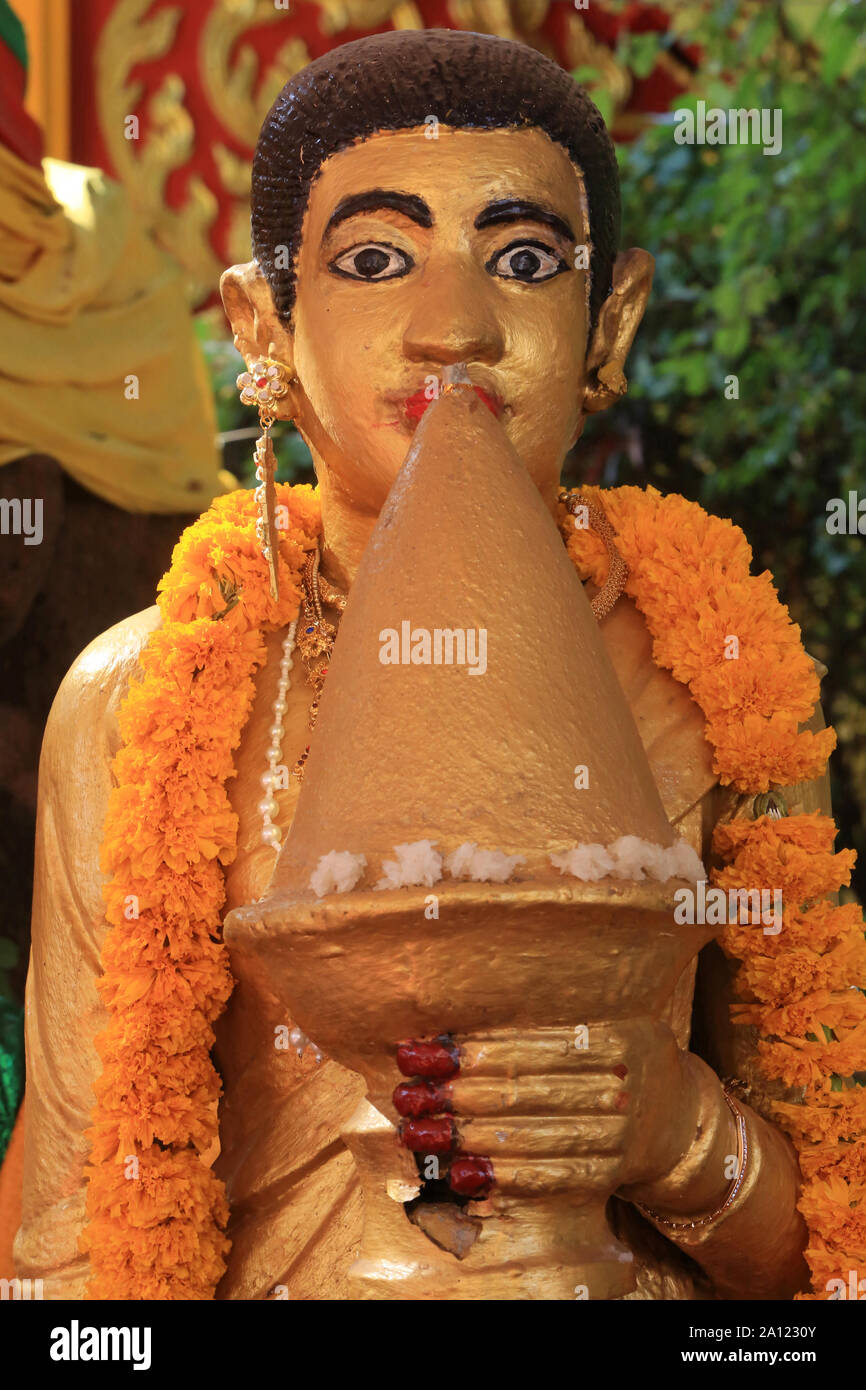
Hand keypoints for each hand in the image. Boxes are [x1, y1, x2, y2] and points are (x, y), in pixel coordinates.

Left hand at [392, 1019, 700, 1198]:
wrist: (676, 1116)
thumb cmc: (618, 1056)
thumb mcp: (597, 1020)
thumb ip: (541, 1017)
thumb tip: (456, 1019)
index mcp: (612, 1034)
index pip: (526, 1046)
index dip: (466, 1053)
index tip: (417, 1056)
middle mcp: (618, 1083)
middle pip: (521, 1092)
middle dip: (454, 1097)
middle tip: (407, 1098)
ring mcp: (617, 1132)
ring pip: (527, 1137)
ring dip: (464, 1138)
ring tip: (417, 1134)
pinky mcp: (610, 1171)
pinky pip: (548, 1176)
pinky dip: (501, 1176)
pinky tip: (461, 1173)